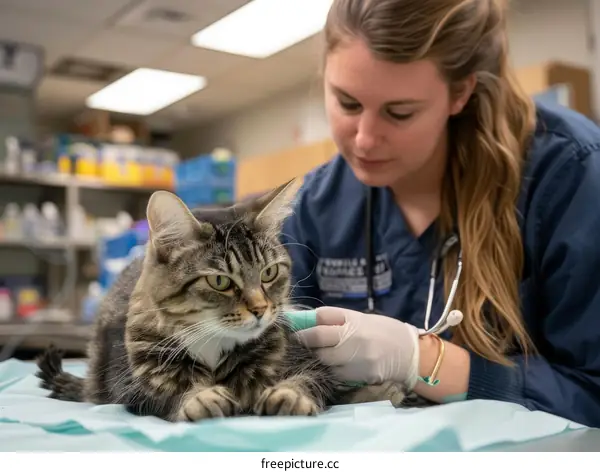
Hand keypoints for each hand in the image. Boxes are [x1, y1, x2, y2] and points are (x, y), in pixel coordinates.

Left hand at [295, 306, 419, 388]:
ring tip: (319, 353)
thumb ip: (332, 319)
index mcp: (354, 320)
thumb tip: (303, 320)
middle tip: (300, 342)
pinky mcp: (359, 377)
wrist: (408, 353)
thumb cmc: (380, 331)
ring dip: (318, 357)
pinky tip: (335, 365)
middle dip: (306, 342)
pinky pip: (335, 374)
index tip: (293, 328)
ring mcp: (357, 359)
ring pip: (323, 360)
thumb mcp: (358, 318)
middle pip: (318, 340)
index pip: (320, 319)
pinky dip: (331, 370)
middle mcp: (354, 338)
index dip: (304, 324)